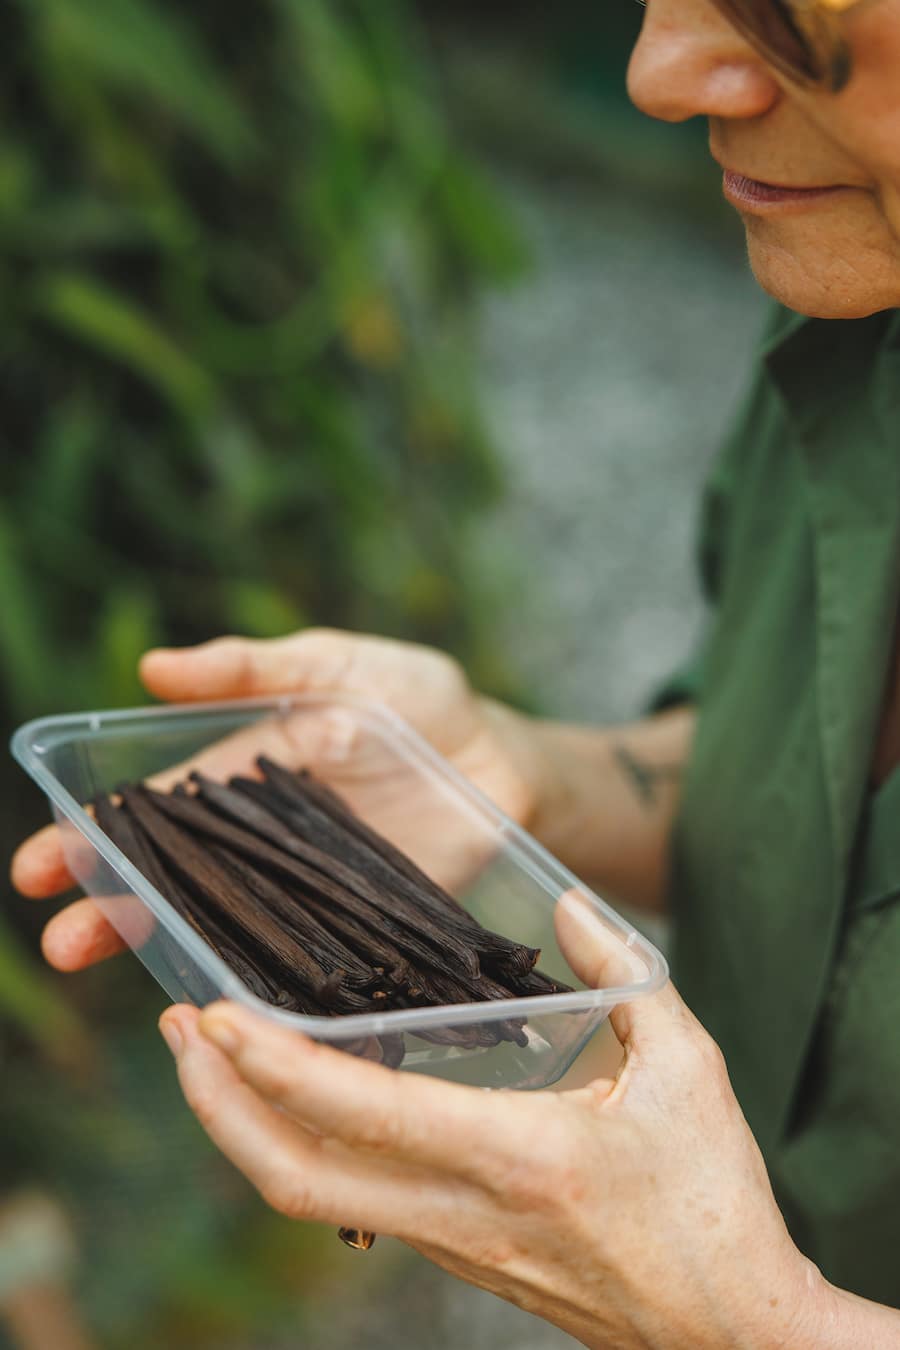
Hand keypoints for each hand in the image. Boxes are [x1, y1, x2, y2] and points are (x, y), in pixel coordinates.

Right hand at [10, 629, 545, 972]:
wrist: (508, 762)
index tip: (36, 869)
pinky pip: (299, 966)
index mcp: (244, 781)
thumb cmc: (424, 703)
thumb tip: (152, 668)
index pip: (152, 816)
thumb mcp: (339, 666)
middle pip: (171, 885)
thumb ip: (254, 668)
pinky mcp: (357, 935)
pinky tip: (226, 1012)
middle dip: (108, 909)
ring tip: (119, 976)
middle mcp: (263, 849)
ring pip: (222, 932)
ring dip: (165, 954)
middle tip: (59, 942)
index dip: (89, 839)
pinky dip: (259, 989)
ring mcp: (307, 897)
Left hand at [156, 899, 828, 1349]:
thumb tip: (566, 901)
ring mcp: (449, 1241)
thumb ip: (621, 973)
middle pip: (295, 1177)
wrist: (726, 1331)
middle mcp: (460, 1209)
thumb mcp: (688, 1067)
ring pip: (312, 1195)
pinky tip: (297, 1099)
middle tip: (179, 1032)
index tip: (218, 1016)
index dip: (278, 1066)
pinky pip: (352, 1200)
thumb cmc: (711, 1199)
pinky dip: (299, 1146)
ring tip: (214, 1055)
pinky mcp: (455, 1252)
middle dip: (217, 1105)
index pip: (365, 1113)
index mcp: (515, 1156)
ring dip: (246, 1126)